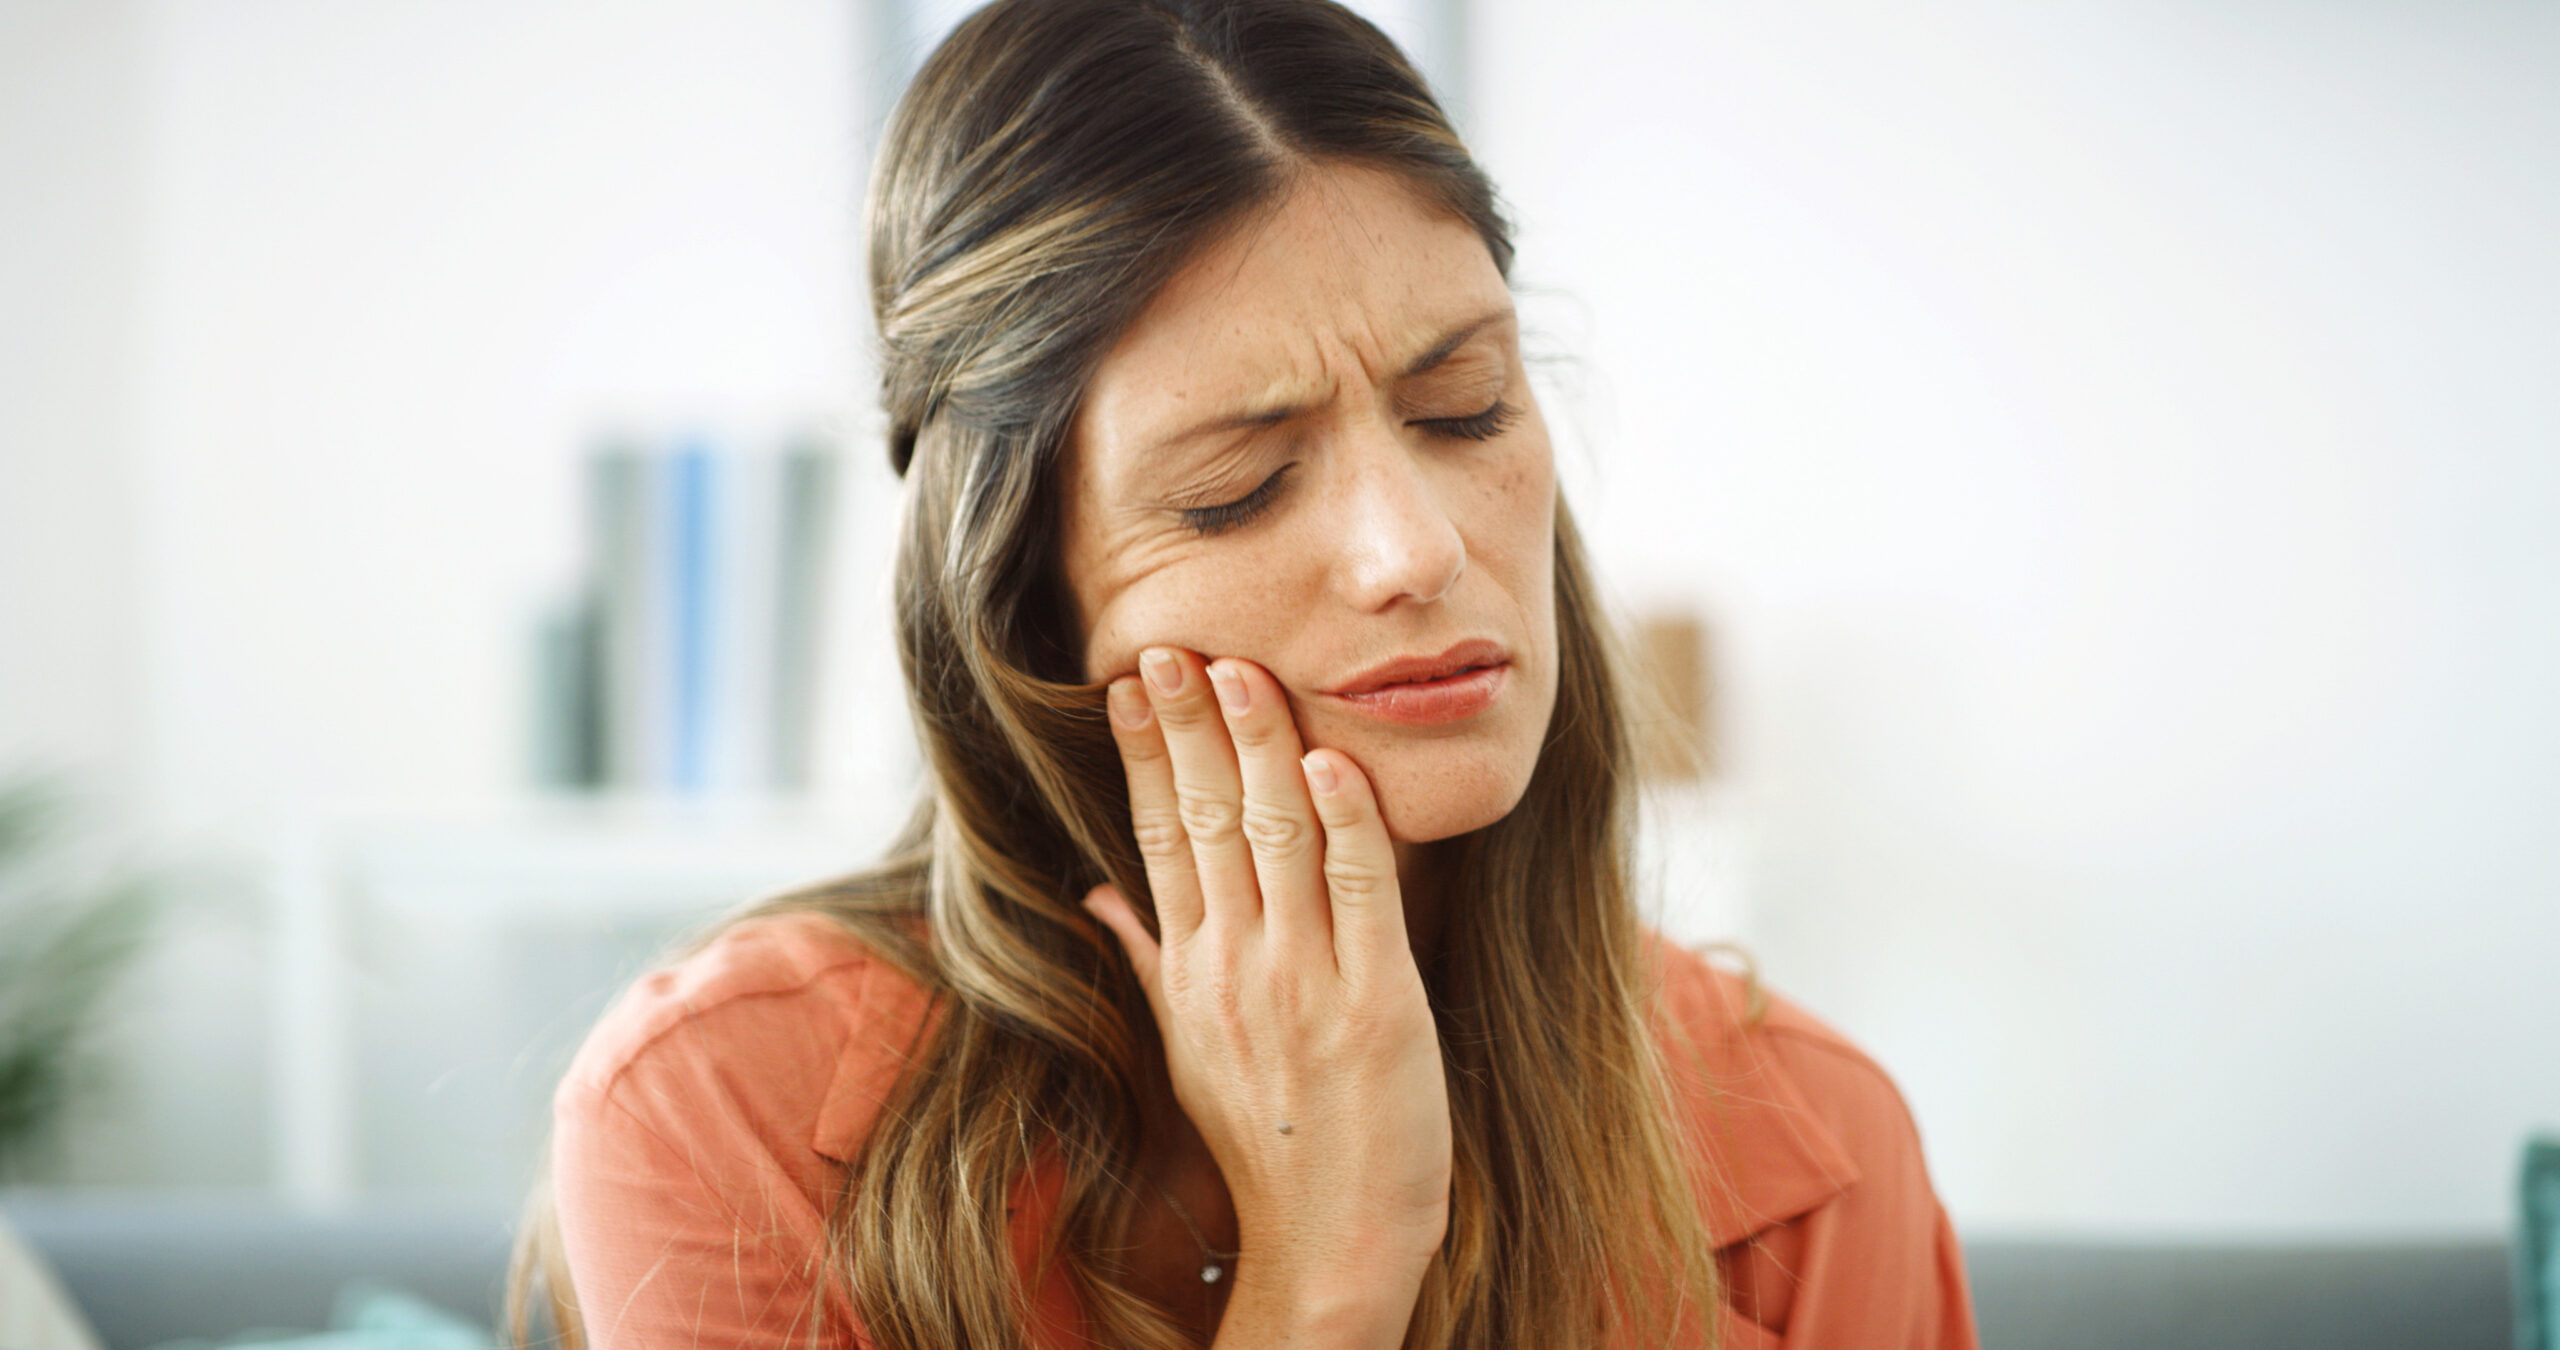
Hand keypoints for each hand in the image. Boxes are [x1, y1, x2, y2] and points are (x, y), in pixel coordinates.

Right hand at [1084, 647, 1450, 1330]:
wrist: (1332, 1242)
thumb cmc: (1266, 1143)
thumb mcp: (1188, 1049)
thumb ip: (1149, 960)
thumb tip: (1096, 896)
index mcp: (1190, 970)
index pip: (1157, 835)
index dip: (1146, 753)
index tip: (1128, 680)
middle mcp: (1235, 967)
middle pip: (1205, 821)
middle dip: (1188, 725)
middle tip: (1170, 643)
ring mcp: (1304, 983)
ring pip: (1276, 838)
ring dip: (1261, 747)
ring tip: (1243, 669)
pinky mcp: (1377, 1005)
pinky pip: (1361, 895)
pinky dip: (1346, 825)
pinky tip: (1330, 762)